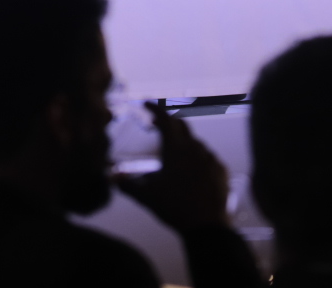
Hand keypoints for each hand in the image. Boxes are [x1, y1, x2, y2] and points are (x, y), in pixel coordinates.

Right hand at [115, 103, 228, 232]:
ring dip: (183, 141)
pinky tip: (192, 169)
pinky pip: (207, 156)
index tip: (146, 105)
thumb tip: (111, 178)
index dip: (155, 109)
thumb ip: (127, 185)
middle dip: (168, 122)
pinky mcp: (220, 169)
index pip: (165, 119)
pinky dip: (197, 156)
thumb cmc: (174, 207)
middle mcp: (194, 148)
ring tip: (173, 153)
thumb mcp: (146, 197)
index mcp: (175, 149)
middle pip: (181, 125)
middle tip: (156, 125)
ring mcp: (210, 157)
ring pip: (195, 142)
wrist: (207, 226)